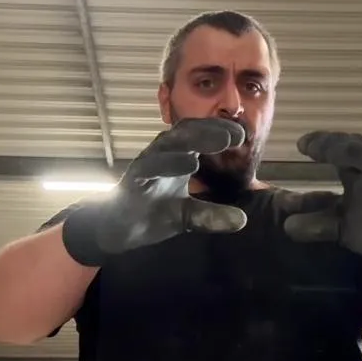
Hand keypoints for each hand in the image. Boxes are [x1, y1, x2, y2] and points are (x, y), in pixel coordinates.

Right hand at [62, 118, 248, 265]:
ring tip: (218, 144)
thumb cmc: (154, 211)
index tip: (243, 134)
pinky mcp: (131, 180)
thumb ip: (212, 216)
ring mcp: (145, 165)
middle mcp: (161, 155)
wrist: (119, 229)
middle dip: (209, 130)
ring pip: (166, 145)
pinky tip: (188, 164)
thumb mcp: (189, 216)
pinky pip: (148, 166)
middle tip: (235, 135)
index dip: (219, 130)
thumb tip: (242, 220)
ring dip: (192, 142)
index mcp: (176, 156)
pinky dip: (167, 163)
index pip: (199, 135)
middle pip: (185, 133)